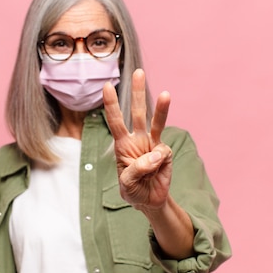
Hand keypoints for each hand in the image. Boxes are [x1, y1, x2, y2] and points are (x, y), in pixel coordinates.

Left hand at [103, 68, 172, 211]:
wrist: (149, 201)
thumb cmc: (133, 190)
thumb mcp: (127, 184)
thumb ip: (137, 169)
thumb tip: (155, 153)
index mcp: (122, 144)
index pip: (115, 121)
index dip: (111, 104)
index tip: (107, 86)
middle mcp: (137, 139)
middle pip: (137, 112)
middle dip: (137, 92)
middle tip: (137, 71)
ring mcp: (152, 144)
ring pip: (156, 121)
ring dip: (161, 108)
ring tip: (165, 94)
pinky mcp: (165, 153)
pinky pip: (163, 152)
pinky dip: (159, 161)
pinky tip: (156, 171)